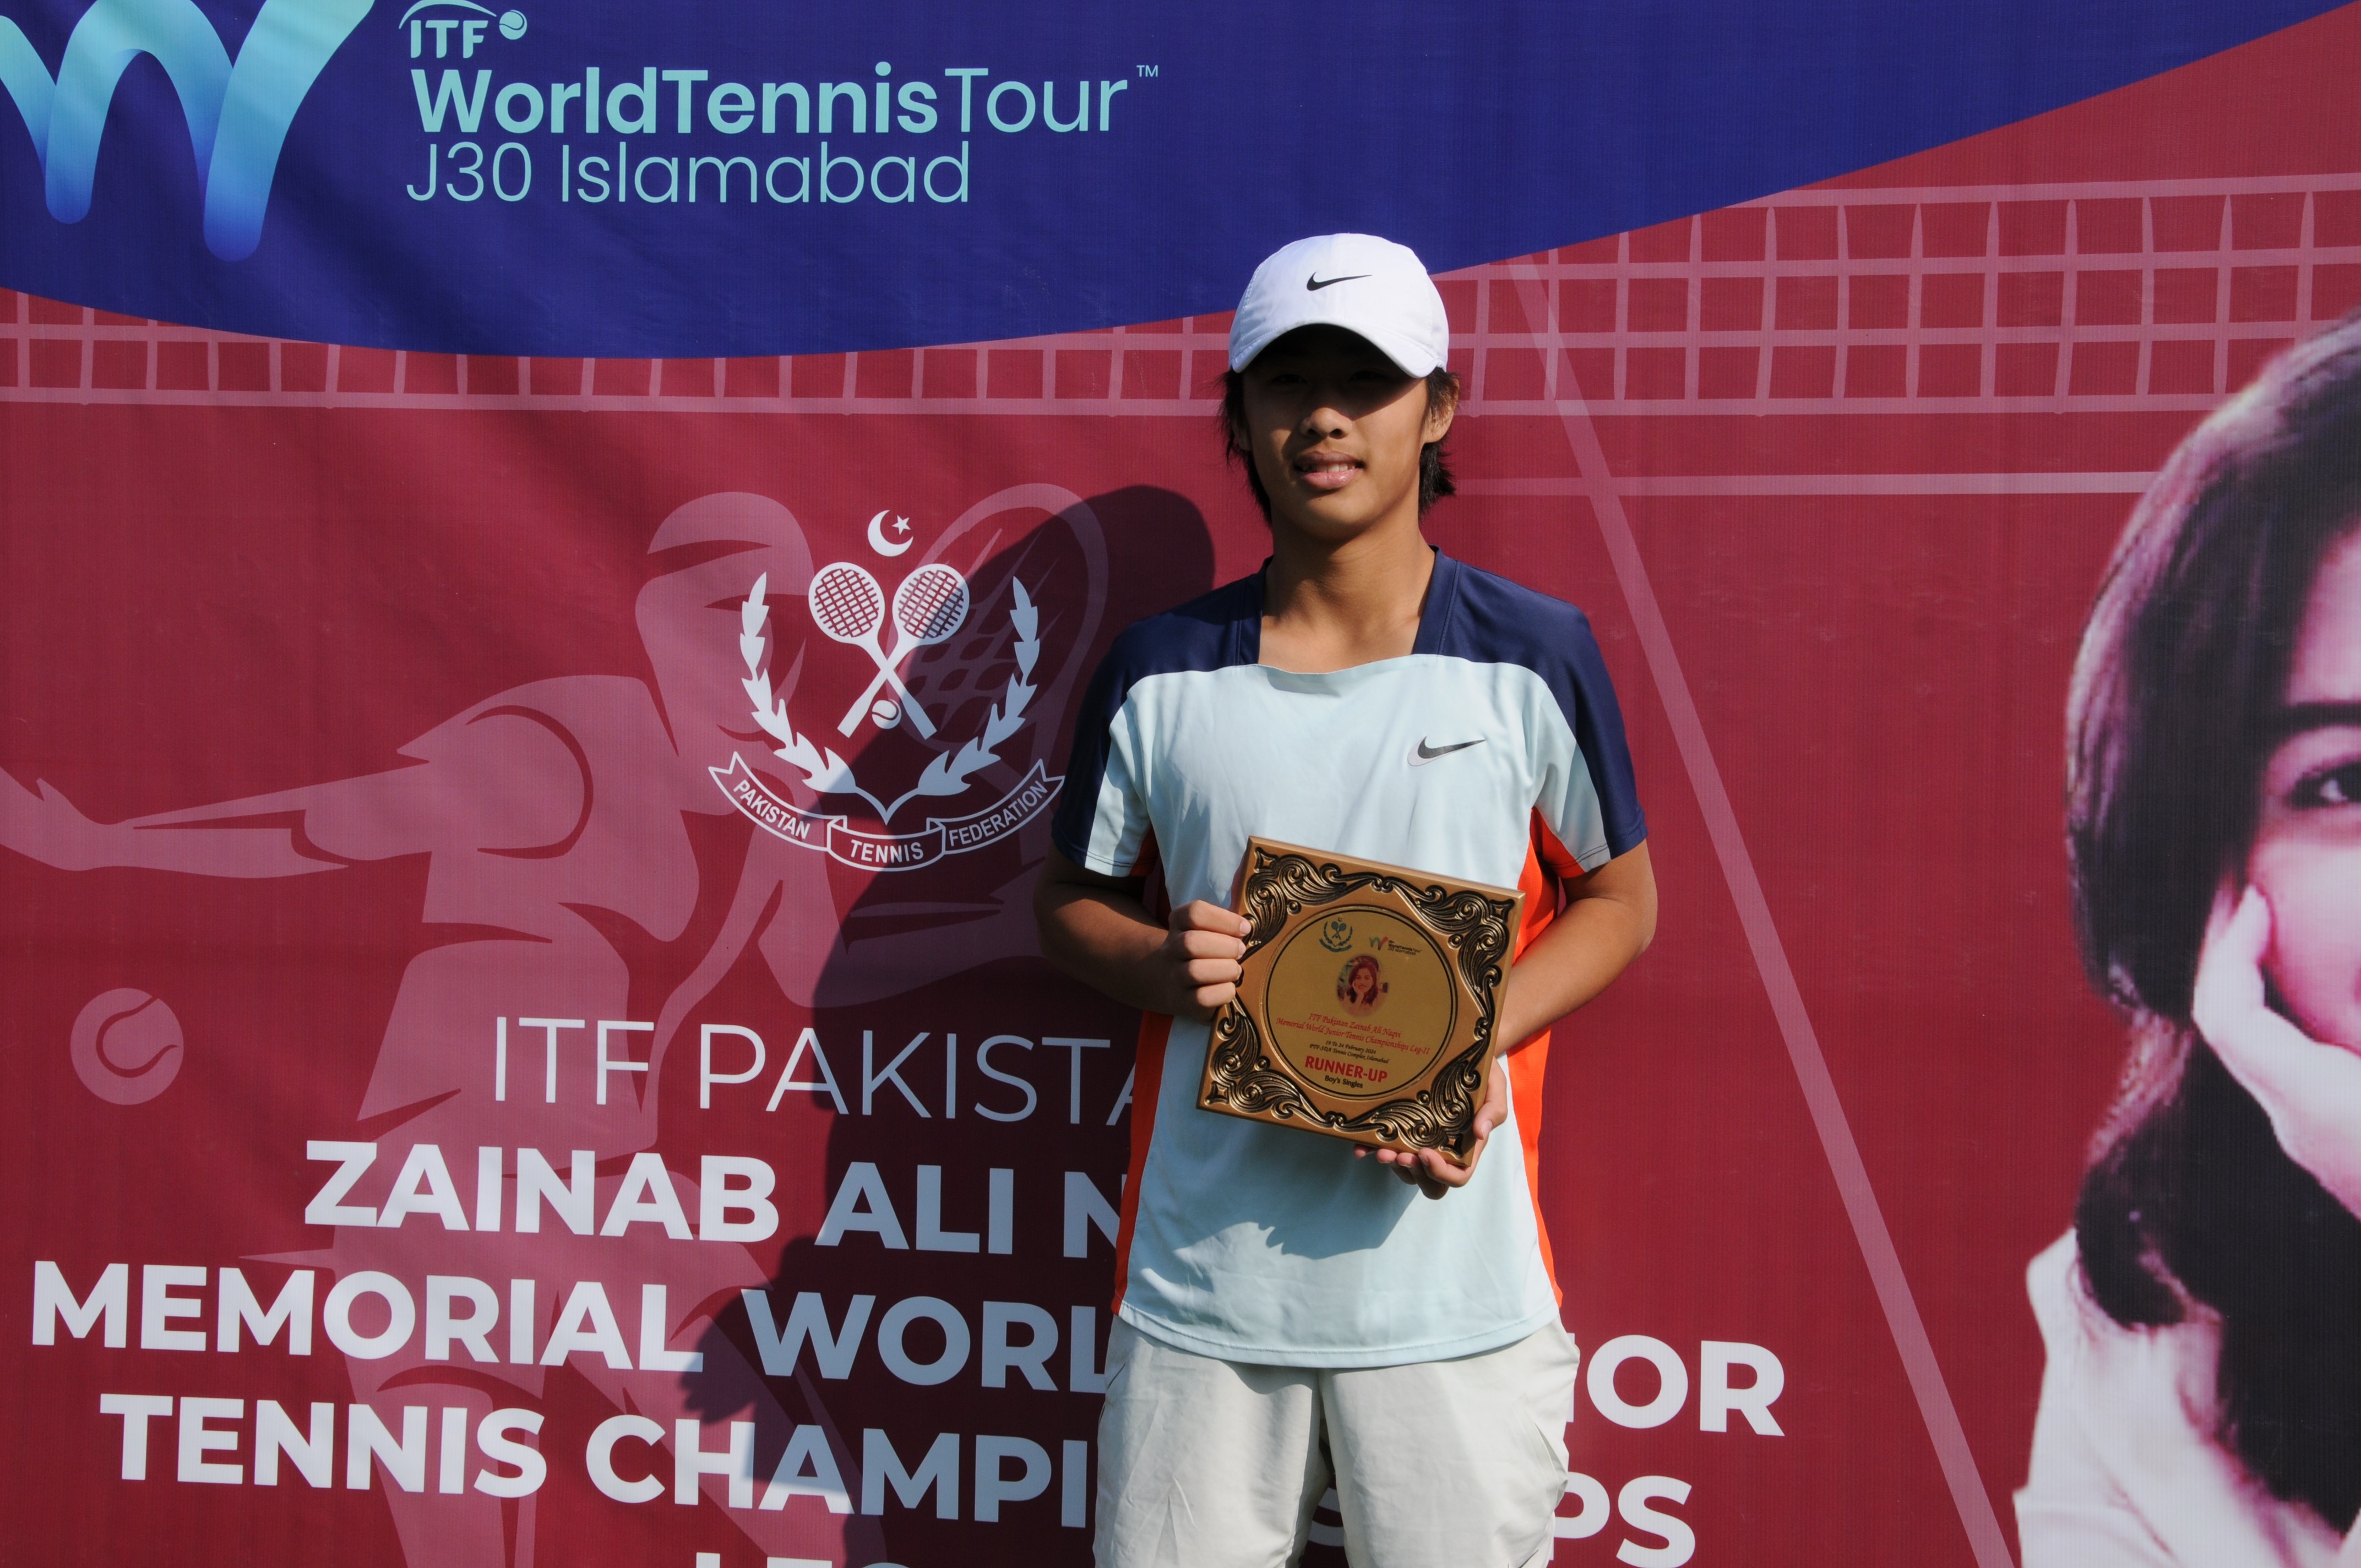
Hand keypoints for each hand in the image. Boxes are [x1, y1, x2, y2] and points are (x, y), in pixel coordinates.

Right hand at [1159, 900, 1250, 1020]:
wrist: (1173, 981)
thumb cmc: (1205, 950)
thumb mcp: (1209, 928)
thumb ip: (1227, 920)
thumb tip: (1249, 916)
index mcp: (1178, 924)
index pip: (1195, 913)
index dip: (1225, 920)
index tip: (1245, 928)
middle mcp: (1171, 949)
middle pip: (1191, 942)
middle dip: (1225, 946)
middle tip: (1241, 951)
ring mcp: (1174, 977)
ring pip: (1194, 971)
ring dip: (1226, 969)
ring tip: (1237, 970)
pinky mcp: (1183, 1001)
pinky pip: (1201, 998)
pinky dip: (1223, 992)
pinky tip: (1230, 987)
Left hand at [1356, 1054, 1508, 1198]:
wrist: (1463, 1051)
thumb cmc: (1482, 1073)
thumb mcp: (1495, 1088)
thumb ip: (1493, 1111)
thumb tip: (1480, 1133)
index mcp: (1466, 1146)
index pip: (1458, 1175)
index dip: (1441, 1173)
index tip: (1425, 1153)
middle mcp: (1443, 1149)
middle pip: (1429, 1182)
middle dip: (1413, 1173)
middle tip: (1400, 1155)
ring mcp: (1420, 1141)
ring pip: (1407, 1170)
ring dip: (1393, 1164)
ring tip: (1381, 1150)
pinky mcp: (1402, 1129)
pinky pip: (1386, 1149)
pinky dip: (1372, 1151)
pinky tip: (1361, 1146)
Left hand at [2194, 886, 2360, 1218]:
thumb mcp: (2358, 1089)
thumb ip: (2351, 1026)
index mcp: (2318, 1105)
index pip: (2229, 1017)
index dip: (2230, 950)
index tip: (2256, 898)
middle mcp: (2300, 1128)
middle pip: (2232, 1030)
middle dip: (2235, 959)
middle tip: (2253, 899)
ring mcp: (2318, 1145)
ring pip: (2260, 1050)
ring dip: (2266, 987)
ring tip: (2284, 930)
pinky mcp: (2340, 1152)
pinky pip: (2294, 1071)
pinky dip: (2298, 1021)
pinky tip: (2328, 989)